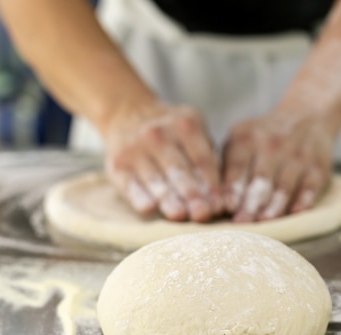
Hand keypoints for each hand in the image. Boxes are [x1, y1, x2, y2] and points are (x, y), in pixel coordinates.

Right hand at [102, 102, 223, 222]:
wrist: (127, 113)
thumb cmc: (172, 132)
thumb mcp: (193, 130)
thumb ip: (207, 156)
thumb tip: (222, 194)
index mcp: (185, 125)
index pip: (202, 159)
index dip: (211, 185)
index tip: (219, 206)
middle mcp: (159, 134)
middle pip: (179, 170)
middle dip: (192, 194)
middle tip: (203, 215)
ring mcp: (136, 148)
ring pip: (155, 179)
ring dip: (168, 199)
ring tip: (179, 216)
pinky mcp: (117, 164)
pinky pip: (129, 183)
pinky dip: (139, 196)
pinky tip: (149, 209)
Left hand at [223, 109, 333, 222]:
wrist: (307, 116)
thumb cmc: (262, 136)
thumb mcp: (239, 139)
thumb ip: (225, 166)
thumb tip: (212, 200)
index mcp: (247, 139)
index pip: (238, 167)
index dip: (232, 188)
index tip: (226, 207)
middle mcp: (272, 146)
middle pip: (260, 181)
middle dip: (250, 204)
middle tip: (241, 224)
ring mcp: (297, 158)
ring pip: (284, 188)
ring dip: (273, 208)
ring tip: (263, 225)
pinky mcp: (317, 169)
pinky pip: (309, 189)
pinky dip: (301, 203)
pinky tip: (293, 215)